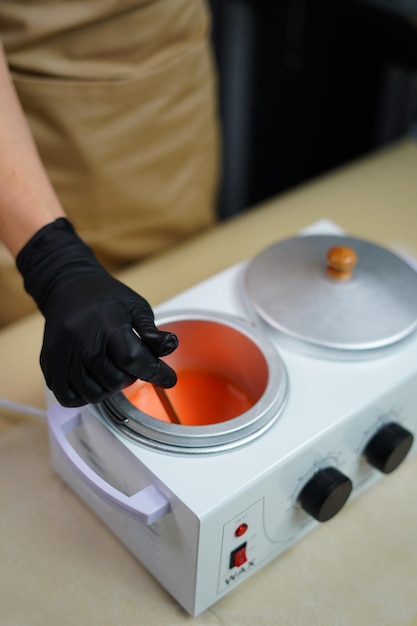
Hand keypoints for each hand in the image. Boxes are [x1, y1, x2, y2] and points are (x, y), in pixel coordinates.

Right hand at [16, 219, 177, 406]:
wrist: (67, 286)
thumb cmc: (105, 297)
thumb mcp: (136, 306)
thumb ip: (152, 330)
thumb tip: (169, 347)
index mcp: (107, 323)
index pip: (133, 358)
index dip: (154, 372)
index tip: (168, 379)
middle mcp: (82, 341)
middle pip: (115, 381)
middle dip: (131, 377)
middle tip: (130, 362)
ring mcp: (62, 354)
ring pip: (93, 394)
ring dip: (109, 388)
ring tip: (112, 370)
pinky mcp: (49, 363)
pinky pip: (68, 397)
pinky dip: (84, 396)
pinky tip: (93, 380)